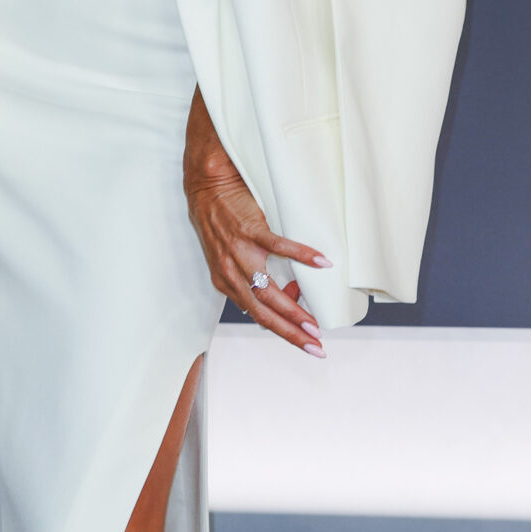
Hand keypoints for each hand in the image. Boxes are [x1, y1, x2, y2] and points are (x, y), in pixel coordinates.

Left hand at [183, 89, 326, 355]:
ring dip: (294, 309)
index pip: (257, 316)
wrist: (208, 186)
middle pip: (263, 312)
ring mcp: (239, 252)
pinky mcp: (249, 229)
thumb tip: (285, 290)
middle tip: (316, 345)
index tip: (305, 341)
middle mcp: (230, 273)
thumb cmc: (222, 221)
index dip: (282, 330)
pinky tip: (322, 262)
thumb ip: (251, 276)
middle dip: (291, 332)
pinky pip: (279, 247)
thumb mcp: (231, 256)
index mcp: (226, 282)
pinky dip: (302, 256)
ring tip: (315, 322)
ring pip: (268, 290)